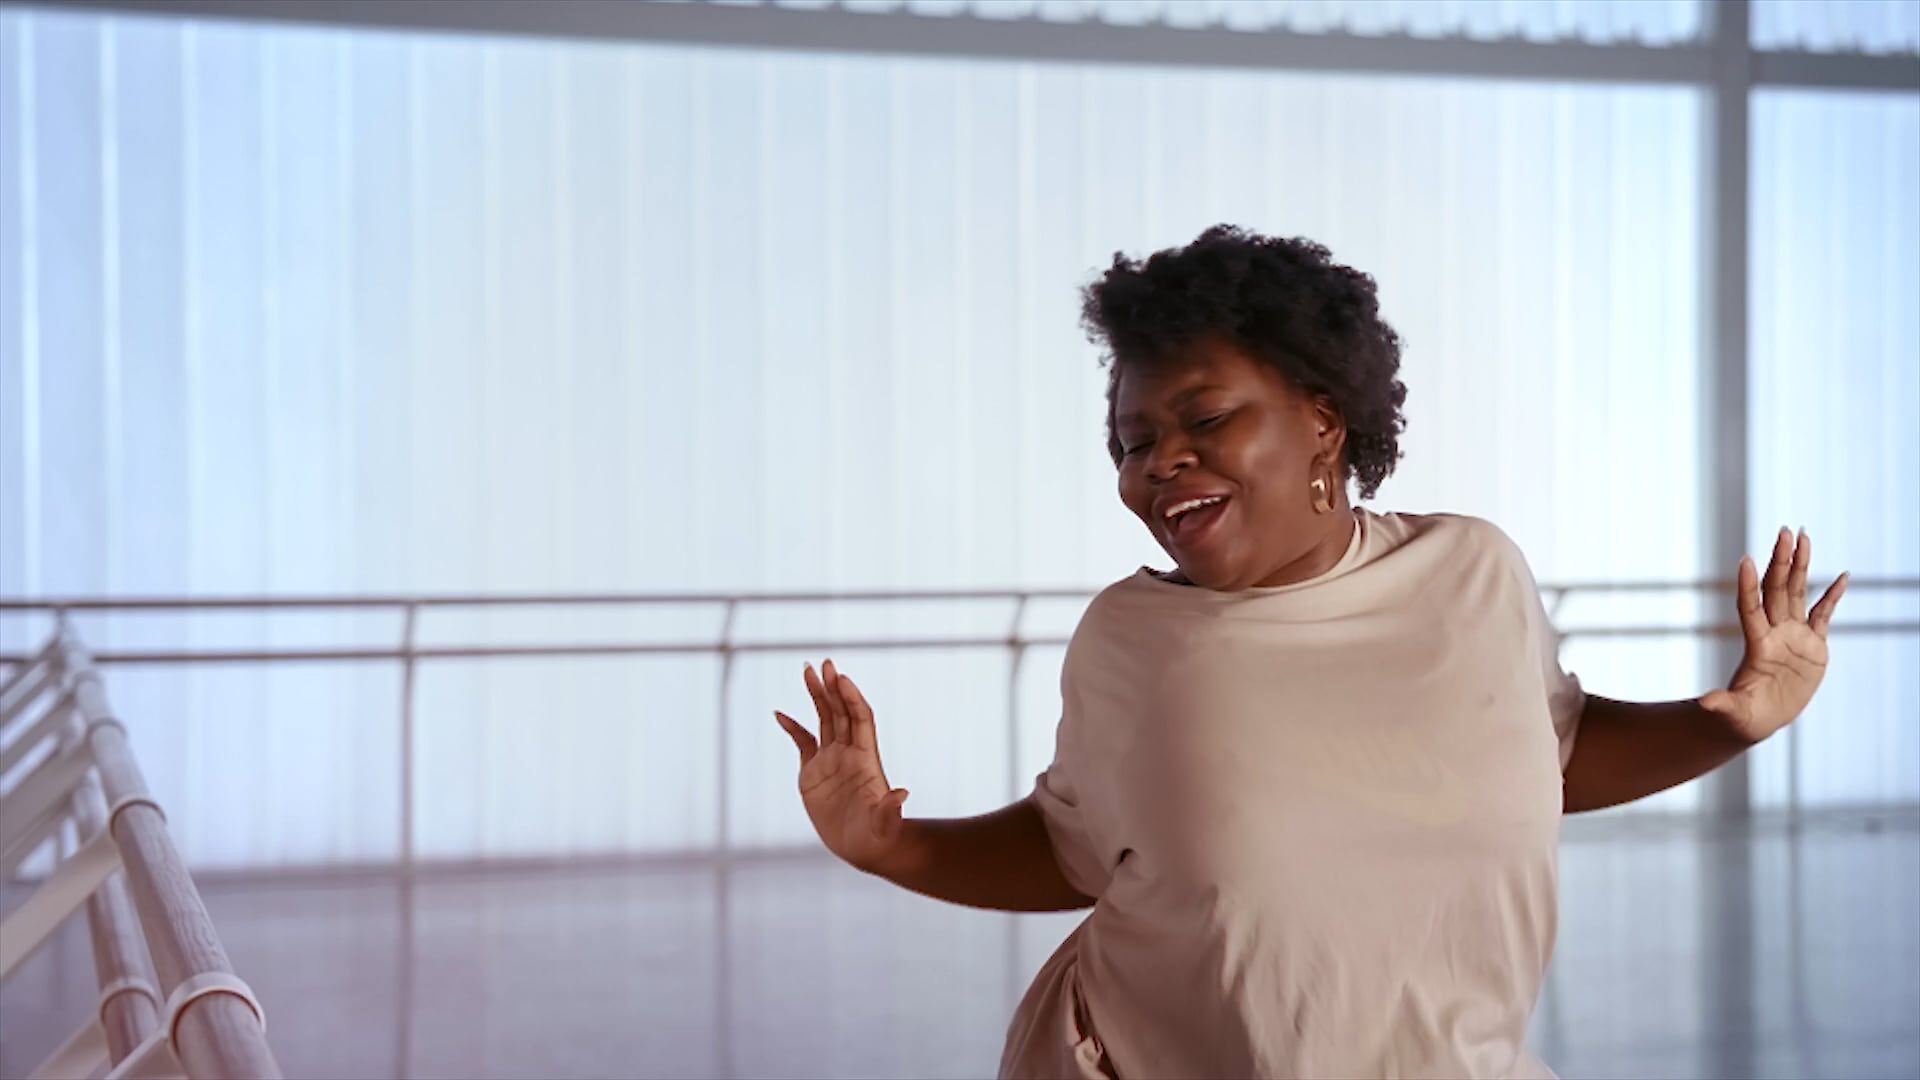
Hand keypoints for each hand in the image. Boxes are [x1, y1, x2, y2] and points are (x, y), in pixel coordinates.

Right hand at [774, 659, 911, 873]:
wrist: (864, 848)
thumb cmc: (879, 836)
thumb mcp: (885, 823)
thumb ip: (890, 808)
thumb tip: (903, 793)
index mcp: (866, 758)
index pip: (860, 719)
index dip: (852, 698)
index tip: (842, 679)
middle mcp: (849, 753)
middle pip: (841, 711)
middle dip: (833, 687)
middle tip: (824, 663)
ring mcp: (831, 760)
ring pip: (824, 719)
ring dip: (817, 695)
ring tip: (807, 670)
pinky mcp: (813, 773)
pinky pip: (802, 742)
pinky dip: (792, 727)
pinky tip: (780, 714)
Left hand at [1701, 527, 1848, 743]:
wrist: (1760, 717)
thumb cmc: (1742, 715)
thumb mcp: (1732, 711)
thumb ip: (1721, 704)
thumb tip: (1705, 705)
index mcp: (1756, 645)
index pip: (1750, 608)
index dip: (1748, 586)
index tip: (1745, 559)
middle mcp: (1774, 633)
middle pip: (1777, 589)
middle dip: (1781, 561)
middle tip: (1784, 531)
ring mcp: (1793, 636)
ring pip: (1798, 593)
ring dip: (1802, 566)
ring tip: (1804, 537)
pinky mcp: (1813, 646)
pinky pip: (1824, 615)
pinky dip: (1833, 596)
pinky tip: (1844, 576)